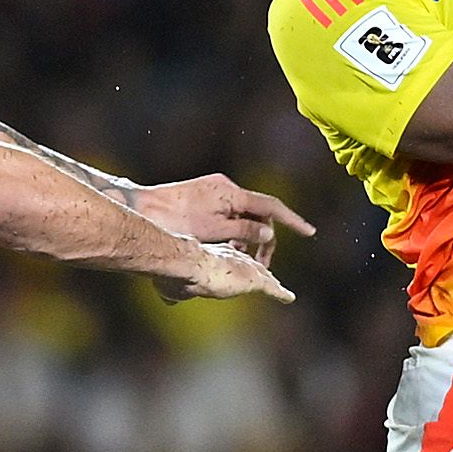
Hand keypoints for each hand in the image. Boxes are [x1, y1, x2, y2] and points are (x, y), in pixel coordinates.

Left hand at [133, 175, 316, 263]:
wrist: (142, 207)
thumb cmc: (176, 220)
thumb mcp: (215, 231)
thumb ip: (245, 232)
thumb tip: (268, 234)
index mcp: (232, 194)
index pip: (272, 207)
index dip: (293, 221)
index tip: (310, 232)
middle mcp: (226, 187)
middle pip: (257, 214)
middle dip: (263, 238)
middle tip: (261, 264)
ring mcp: (214, 189)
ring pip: (242, 216)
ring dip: (246, 237)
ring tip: (236, 258)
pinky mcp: (204, 195)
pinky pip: (228, 213)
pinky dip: (232, 231)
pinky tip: (222, 247)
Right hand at [162, 239, 294, 304]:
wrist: (187, 266)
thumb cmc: (176, 274)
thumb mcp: (173, 286)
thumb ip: (174, 294)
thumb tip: (170, 303)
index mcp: (213, 257)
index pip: (227, 258)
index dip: (233, 262)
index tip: (237, 264)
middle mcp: (231, 260)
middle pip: (247, 264)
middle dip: (254, 269)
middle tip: (262, 273)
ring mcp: (244, 268)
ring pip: (261, 275)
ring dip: (269, 282)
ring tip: (278, 288)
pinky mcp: (253, 280)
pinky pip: (272, 288)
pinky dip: (280, 293)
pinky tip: (288, 297)